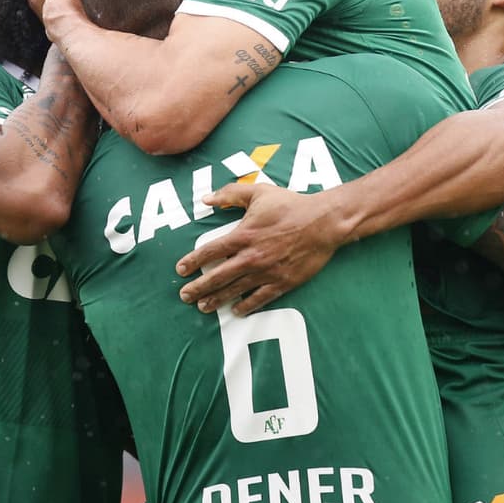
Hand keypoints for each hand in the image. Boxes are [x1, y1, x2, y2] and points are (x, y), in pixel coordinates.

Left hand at [174, 183, 345, 315]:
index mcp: (243, 235)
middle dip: (198, 288)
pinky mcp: (282, 282)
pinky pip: (260, 298)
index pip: (211, 251)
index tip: (180, 270)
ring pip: (235, 290)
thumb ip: (230, 194)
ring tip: (203, 307)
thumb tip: (206, 199)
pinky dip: (247, 306)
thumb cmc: (291, 204)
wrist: (323, 222)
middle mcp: (251, 256)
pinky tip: (236, 311)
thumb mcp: (259, 192)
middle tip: (185, 296)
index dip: (193, 261)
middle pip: (218, 276)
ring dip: (217, 300)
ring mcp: (266, 272)